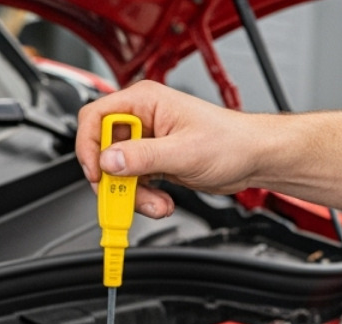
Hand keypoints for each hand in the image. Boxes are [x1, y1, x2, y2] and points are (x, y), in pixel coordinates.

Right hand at [75, 81, 280, 218]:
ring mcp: (147, 143)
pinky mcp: (154, 162)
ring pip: (117, 173)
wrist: (253, 159)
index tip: (97, 173)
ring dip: (133, 195)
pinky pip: (134, 184)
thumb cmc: (230, 142)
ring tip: (157, 204)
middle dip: (114, 180)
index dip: (89, 147)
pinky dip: (144, 199)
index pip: (95, 117)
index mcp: (144, 102)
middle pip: (103, 150)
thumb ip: (142, 157)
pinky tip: (163, 202)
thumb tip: (109, 161)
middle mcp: (142, 120)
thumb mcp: (183, 151)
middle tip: (125, 198)